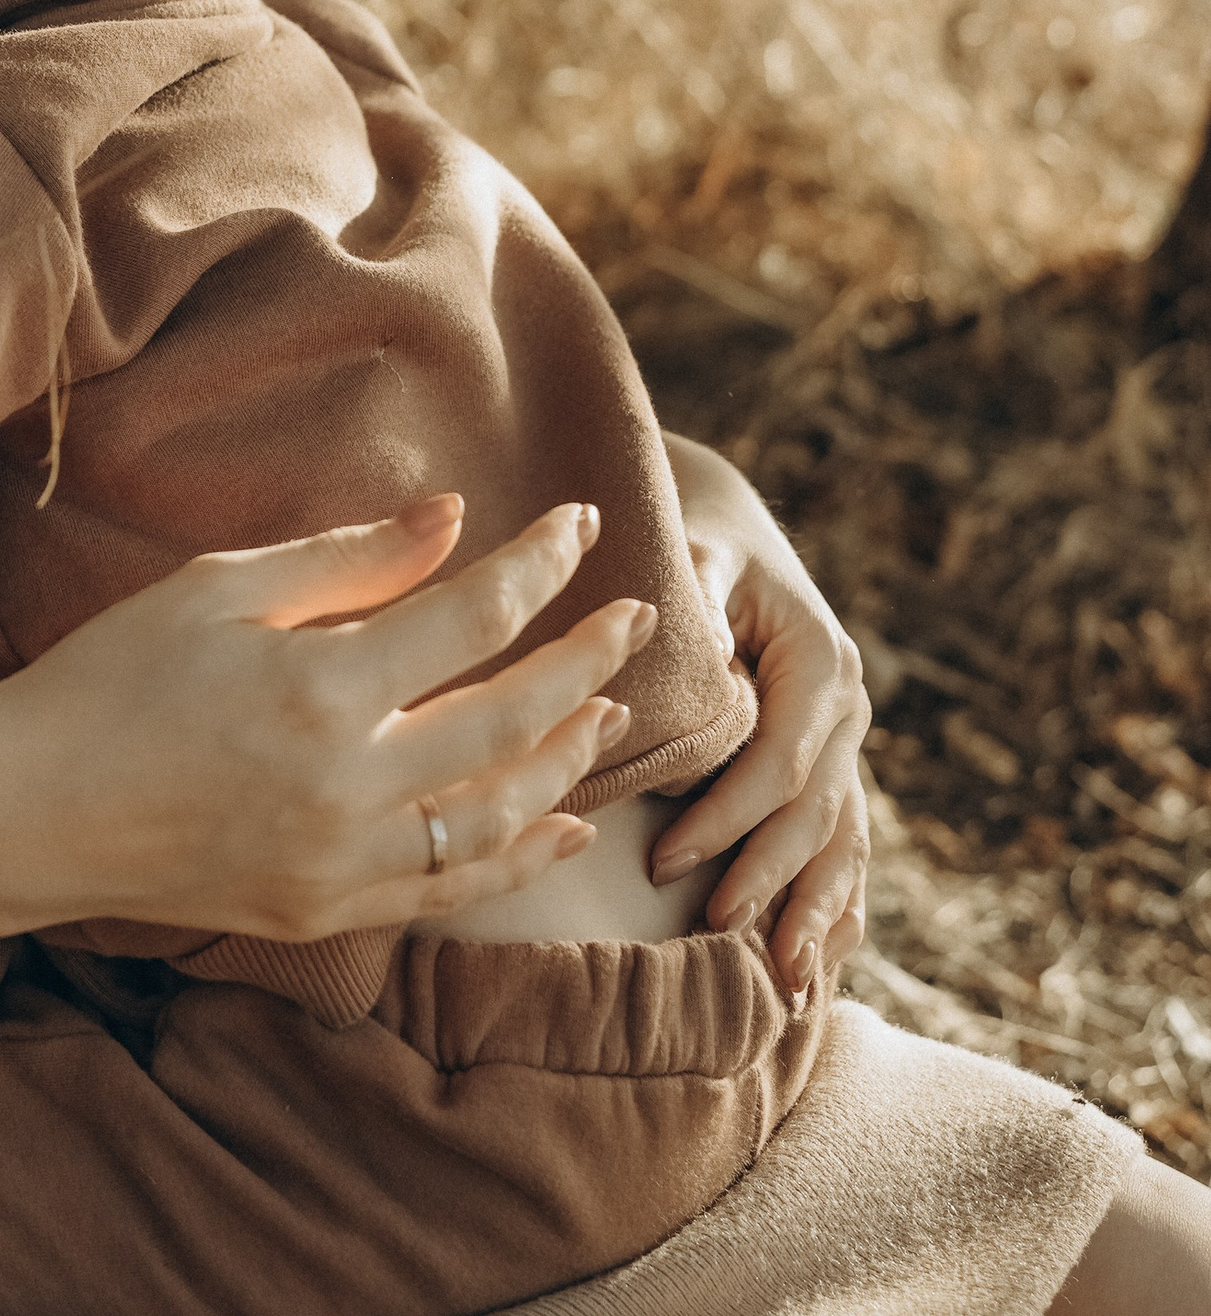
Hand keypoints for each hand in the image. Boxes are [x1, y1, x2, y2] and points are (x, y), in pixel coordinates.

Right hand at [0, 496, 655, 943]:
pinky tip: (562, 825)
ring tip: (609, 709)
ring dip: (566, 760)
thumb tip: (456, 518)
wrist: (29, 810)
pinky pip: (451, 891)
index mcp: (317, 685)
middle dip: (585, 662)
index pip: (470, 617)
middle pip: (508, 720)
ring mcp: (339, 863)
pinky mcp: (324, 914)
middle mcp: (345, 785)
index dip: (537, 565)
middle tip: (640, 617)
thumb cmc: (111, 675)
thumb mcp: (218, 588)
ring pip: (497, 816)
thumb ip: (349, 559)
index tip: (582, 523)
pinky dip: (518, 856)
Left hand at [651, 432, 869, 991]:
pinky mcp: (834, 769)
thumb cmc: (699, 539)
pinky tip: (819, 967)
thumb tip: (688, 644)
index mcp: (821, 660)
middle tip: (712, 927)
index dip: (727, 816)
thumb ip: (698, 593)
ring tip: (784, 983)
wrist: (731, 529)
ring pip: (842, 843)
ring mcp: (849, 745)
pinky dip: (834, 906)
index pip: (781, 760)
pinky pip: (845, 847)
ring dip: (814, 912)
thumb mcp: (697, 551)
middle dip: (766, 875)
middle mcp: (848, 709)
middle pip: (816, 814)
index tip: (663, 861)